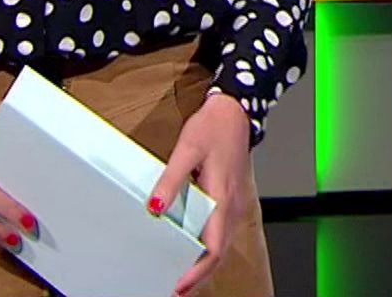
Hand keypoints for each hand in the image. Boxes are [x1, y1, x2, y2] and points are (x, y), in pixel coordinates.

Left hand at [149, 92, 251, 296]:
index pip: (215, 247)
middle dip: (200, 275)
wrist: (235, 113)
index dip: (198, 271)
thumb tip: (155, 206)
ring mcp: (235, 205)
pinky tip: (194, 250)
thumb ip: (170, 180)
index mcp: (222, 198)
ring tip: (181, 275)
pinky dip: (210, 249)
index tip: (180, 285)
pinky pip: (222, 233)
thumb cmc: (213, 128)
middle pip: (220, 253)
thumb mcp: (186, 149)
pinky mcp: (232, 201)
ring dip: (205, 264)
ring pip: (222, 245)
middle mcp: (232, 206)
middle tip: (176, 288)